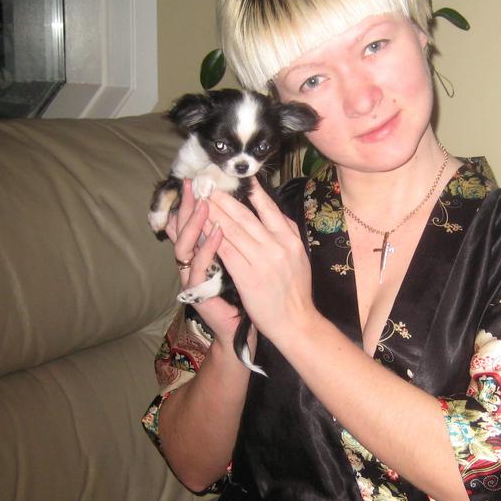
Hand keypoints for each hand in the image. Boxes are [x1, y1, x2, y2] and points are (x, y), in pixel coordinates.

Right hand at [165, 180, 242, 344]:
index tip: (199, 180)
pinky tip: (218, 232)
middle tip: (193, 184)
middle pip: (183, 229)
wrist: (249, 329)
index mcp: (204, 254)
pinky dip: (208, 248)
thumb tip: (249, 207)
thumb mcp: (247, 260)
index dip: (194, 201)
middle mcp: (192, 264)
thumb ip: (240, 238)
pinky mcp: (196, 294)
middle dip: (189, 205)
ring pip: (184, 246)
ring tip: (206, 203)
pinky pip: (199, 266)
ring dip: (195, 223)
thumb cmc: (250, 295)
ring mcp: (191, 279)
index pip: (193, 223)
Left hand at [206, 180, 316, 345]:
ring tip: (200, 200)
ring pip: (232, 231)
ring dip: (213, 214)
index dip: (252, 192)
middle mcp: (276, 247)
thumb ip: (288, 233)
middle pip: (244, 217)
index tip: (239, 178)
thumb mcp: (300, 256)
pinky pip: (226, 251)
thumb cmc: (296, 291)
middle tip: (208, 184)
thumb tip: (275, 212)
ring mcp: (261, 261)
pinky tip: (202, 227)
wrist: (295, 322)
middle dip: (224, 199)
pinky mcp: (247, 277)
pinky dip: (213, 237)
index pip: (269, 209)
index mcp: (290, 240)